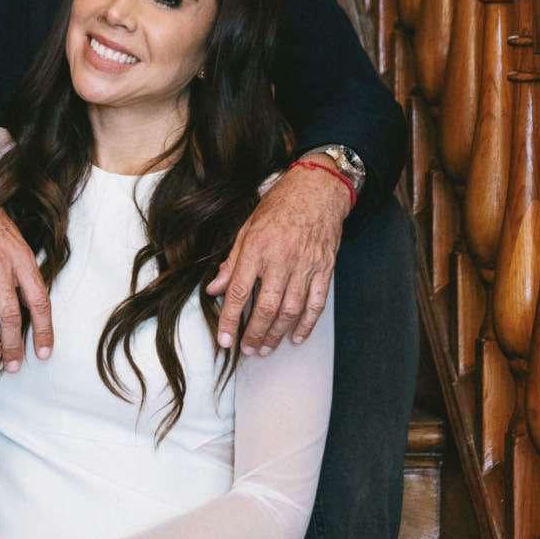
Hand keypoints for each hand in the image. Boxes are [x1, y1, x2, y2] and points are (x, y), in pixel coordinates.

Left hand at [206, 162, 347, 353]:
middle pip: (265, 306)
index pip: (238, 290)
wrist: (318, 190)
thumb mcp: (248, 228)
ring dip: (277, 333)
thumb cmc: (279, 206)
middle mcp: (281, 259)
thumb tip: (214, 288)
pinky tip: (296, 337)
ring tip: (266, 348)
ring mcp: (305, 265)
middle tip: (247, 349)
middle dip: (255, 333)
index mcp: (257, 248)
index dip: (230, 318)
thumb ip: (232, 261)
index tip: (224, 338)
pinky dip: (307, 324)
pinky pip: (316, 303)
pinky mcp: (325, 269)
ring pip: (291, 310)